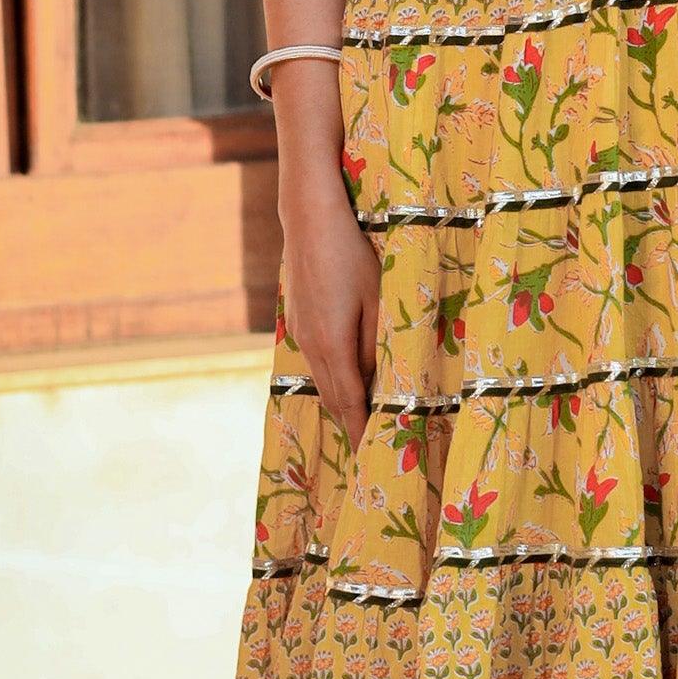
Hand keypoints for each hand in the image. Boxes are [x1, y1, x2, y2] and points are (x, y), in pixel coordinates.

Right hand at [281, 181, 379, 448]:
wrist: (310, 222)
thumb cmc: (352, 255)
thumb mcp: (376, 298)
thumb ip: (376, 342)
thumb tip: (377, 377)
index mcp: (333, 346)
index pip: (350, 402)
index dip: (360, 431)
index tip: (369, 457)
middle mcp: (313, 346)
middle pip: (334, 398)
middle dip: (350, 426)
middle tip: (366, 452)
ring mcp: (302, 334)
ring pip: (324, 381)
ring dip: (341, 405)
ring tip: (358, 426)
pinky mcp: (300, 321)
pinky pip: (318, 363)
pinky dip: (332, 382)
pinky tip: (343, 384)